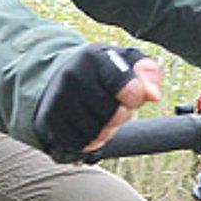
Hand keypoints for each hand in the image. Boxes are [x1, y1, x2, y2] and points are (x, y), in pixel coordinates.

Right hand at [34, 45, 162, 160]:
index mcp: (94, 57)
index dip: (135, 99)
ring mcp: (57, 99)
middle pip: (114, 116)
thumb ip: (148, 72)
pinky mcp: (48, 119)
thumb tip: (153, 95)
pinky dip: (88, 140)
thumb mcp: (126, 62)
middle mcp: (72, 76)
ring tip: (98, 115)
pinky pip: (80, 144)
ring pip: (97, 133)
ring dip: (104, 131)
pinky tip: (85, 125)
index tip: (129, 94)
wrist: (58, 78)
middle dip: (119, 116)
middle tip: (112, 105)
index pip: (131, 91)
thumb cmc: (100, 72)